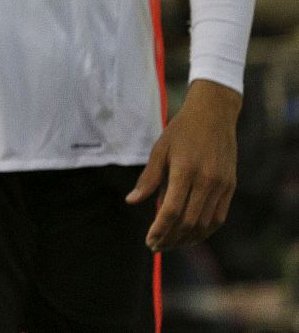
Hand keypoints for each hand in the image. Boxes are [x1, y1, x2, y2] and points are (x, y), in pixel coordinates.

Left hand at [127, 79, 240, 250]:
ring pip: (205, 224)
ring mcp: (221, 185)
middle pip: (188, 222)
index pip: (172, 210)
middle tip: (156, 247)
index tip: (149, 241)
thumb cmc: (181, 131)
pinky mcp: (230, 187)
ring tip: (171, 244)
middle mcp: (206, 181)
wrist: (214, 115)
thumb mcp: (159, 150)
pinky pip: (219, 217)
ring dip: (187, 239)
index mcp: (185, 171)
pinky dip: (205, 231)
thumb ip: (148, 179)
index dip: (160, 229)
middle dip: (171, 239)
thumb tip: (132, 201)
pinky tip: (191, 236)